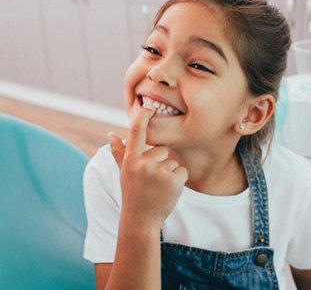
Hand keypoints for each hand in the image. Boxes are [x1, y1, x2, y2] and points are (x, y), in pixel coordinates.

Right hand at [108, 107, 187, 228]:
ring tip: (158, 187)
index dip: (142, 118)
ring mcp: (159, 172)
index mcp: (131, 160)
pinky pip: (182, 171)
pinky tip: (168, 191)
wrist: (141, 220)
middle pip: (162, 149)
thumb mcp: (123, 172)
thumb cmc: (132, 193)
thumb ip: (119, 152)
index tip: (148, 106)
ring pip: (173, 161)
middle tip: (152, 180)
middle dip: (160, 162)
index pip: (136, 133)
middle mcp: (143, 164)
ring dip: (169, 172)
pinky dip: (179, 180)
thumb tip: (111, 134)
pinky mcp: (174, 180)